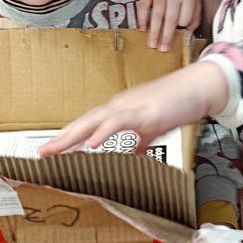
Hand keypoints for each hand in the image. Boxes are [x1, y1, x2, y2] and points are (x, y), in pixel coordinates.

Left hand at [39, 62, 228, 155]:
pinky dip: (105, 131)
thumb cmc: (178, 104)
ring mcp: (132, 106)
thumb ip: (138, 141)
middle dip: (62, 138)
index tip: (51, 152)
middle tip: (42, 154)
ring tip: (56, 150)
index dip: (68, 138)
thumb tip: (130, 157)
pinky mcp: (146, 110)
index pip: (88, 125)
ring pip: (96, 120)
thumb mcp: (153, 129)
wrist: (199, 86)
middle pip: (84, 121)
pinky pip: (120, 121)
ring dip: (74, 135)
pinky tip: (94, 143)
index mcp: (119, 111)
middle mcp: (120, 106)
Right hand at [137, 0, 201, 51]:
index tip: (178, 32)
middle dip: (167, 36)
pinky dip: (142, 18)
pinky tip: (142, 29)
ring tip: (152, 45)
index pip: (185, 17)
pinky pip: (143, 6)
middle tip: (163, 50)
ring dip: (154, 31)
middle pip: (171, 18)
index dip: (182, 26)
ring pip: (157, 14)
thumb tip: (189, 33)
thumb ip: (194, 15)